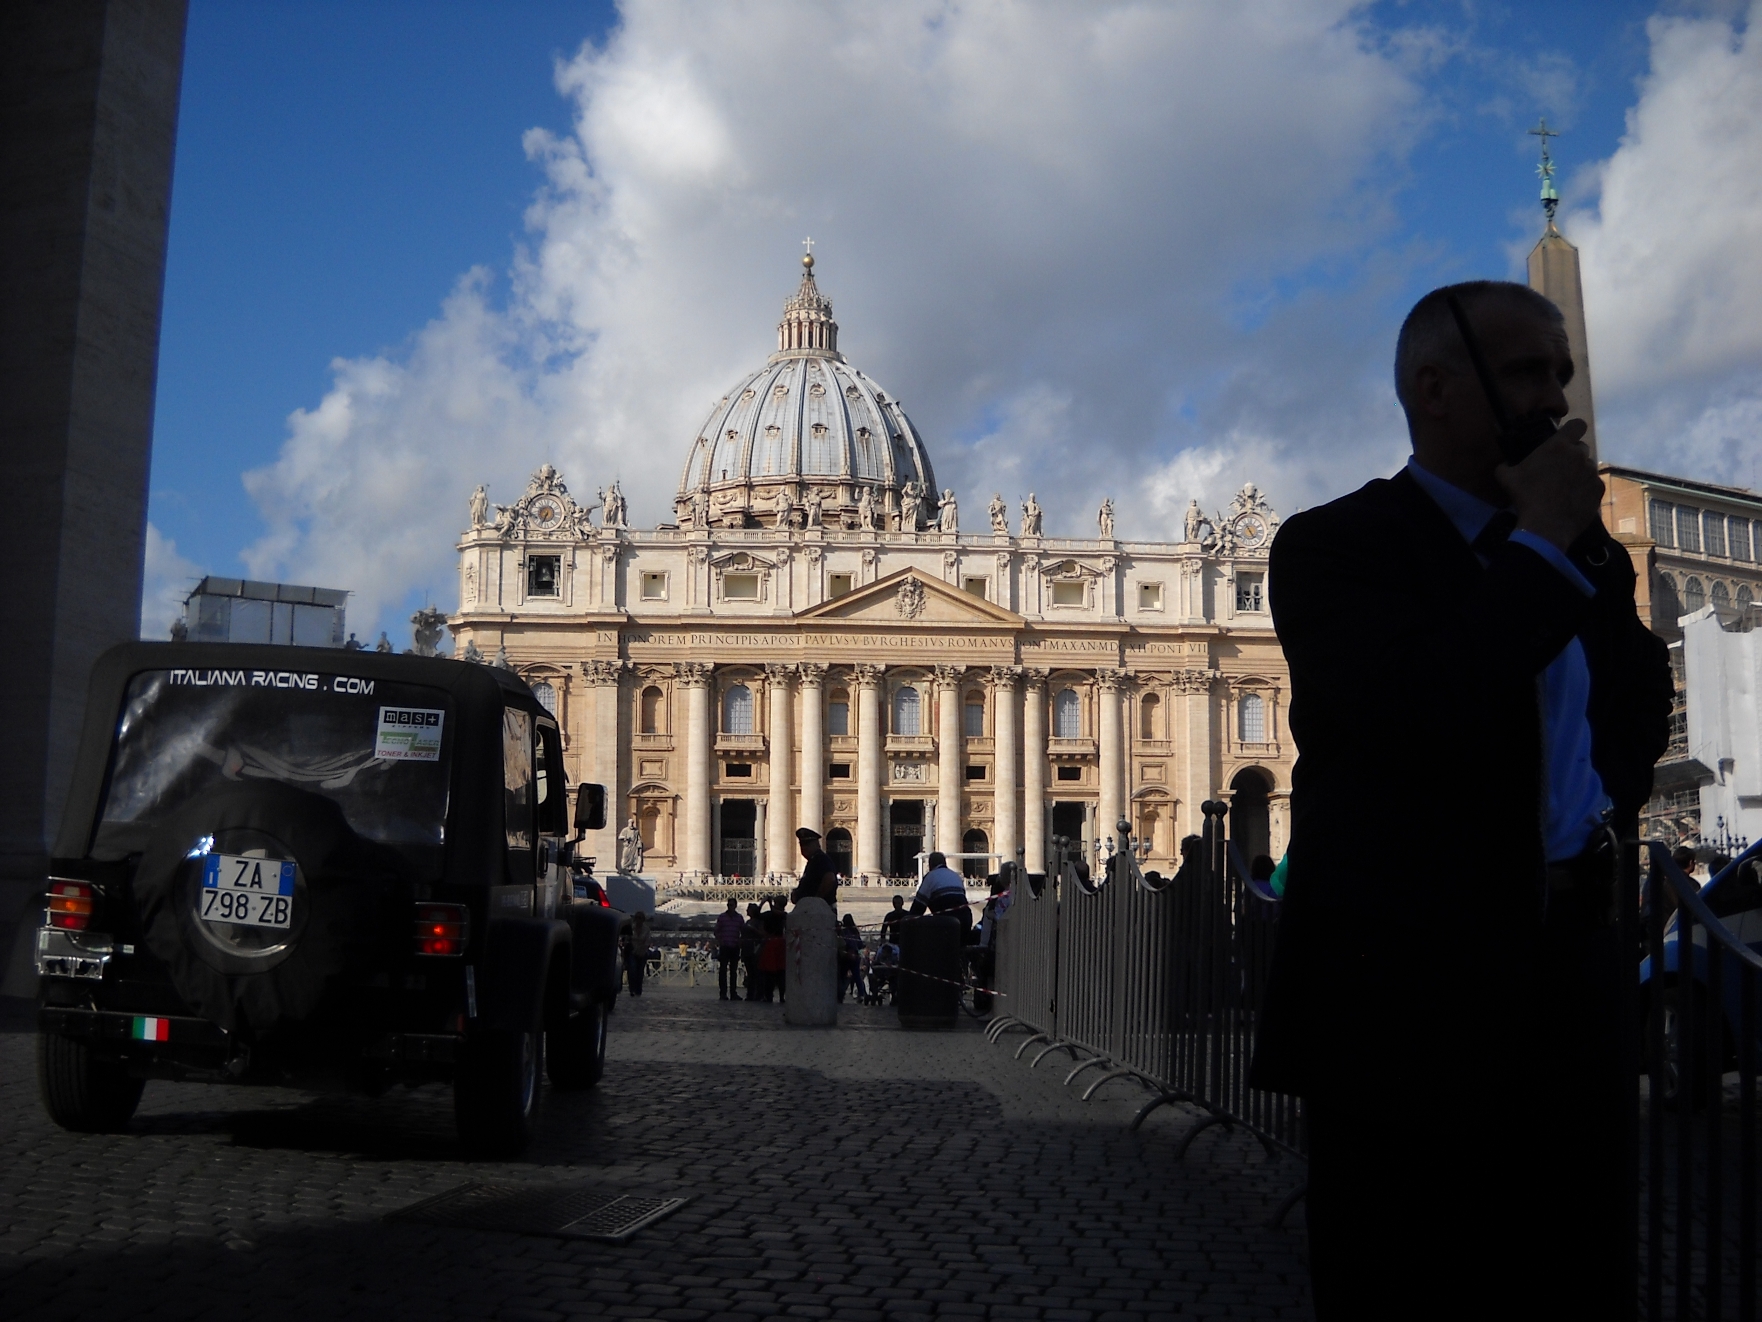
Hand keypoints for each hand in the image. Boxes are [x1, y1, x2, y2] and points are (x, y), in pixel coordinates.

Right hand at [1494, 420, 1601, 551]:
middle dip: (1572, 454)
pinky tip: (1573, 500)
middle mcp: (1579, 455)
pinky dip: (1585, 489)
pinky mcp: (1598, 490)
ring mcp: (1591, 473)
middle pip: (1582, 447)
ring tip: (1566, 487)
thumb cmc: (1526, 497)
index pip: (1577, 424)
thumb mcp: (1506, 478)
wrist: (1546, 526)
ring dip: (1579, 472)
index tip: (1564, 438)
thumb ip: (1506, 465)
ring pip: (1588, 466)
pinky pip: (1593, 484)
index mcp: (1559, 446)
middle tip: (1559, 468)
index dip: (1572, 430)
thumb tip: (1504, 465)